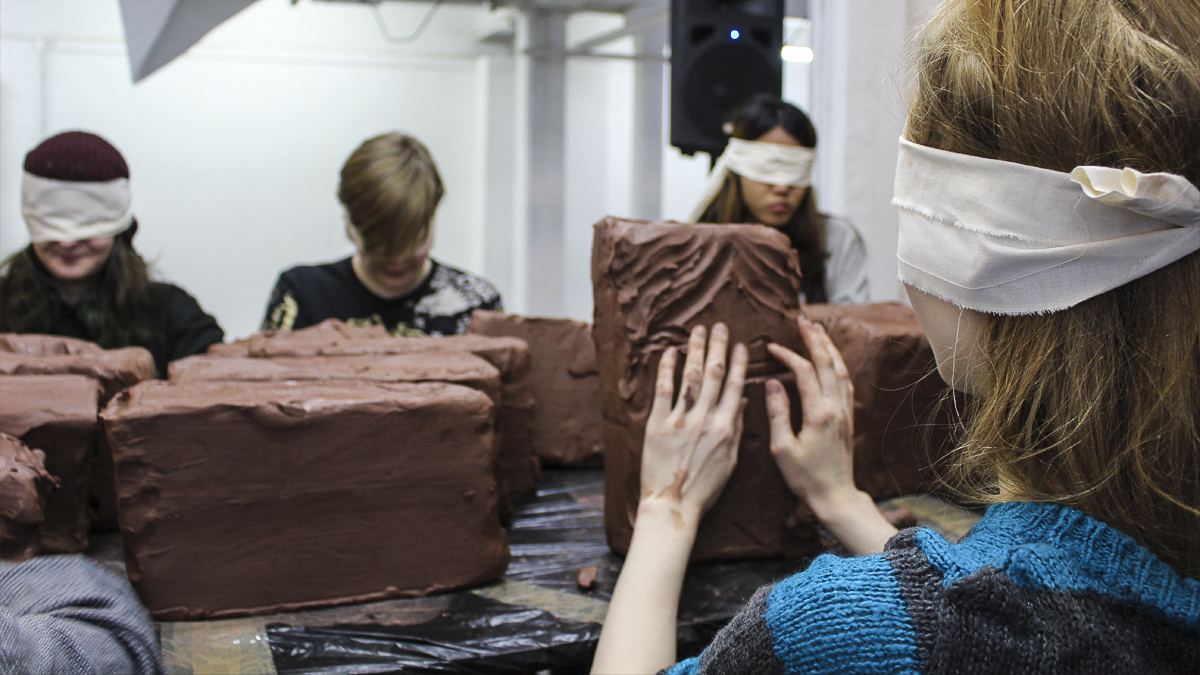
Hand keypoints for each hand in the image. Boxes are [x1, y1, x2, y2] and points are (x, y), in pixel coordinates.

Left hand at [640, 323, 747, 521]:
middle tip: (719, 326)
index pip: (734, 386)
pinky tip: (670, 352)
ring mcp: (680, 421)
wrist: (672, 505)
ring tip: (698, 331)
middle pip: (713, 375)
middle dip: (717, 347)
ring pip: (689, 377)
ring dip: (695, 351)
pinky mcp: (657, 425)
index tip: (740, 344)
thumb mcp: (730, 460)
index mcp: (726, 428)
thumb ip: (736, 428)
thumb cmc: (704, 487)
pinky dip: (666, 369)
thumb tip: (742, 401)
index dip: (738, 363)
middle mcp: (705, 420)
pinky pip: (663, 390)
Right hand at [766, 315, 895, 554]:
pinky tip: (831, 359)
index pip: (803, 372)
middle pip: (828, 363)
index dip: (788, 356)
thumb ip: (778, 413)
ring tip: (818, 331)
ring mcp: (845, 412)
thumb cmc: (805, 477)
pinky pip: (846, 383)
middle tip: (803, 320)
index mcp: (818, 413)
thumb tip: (773, 383)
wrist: (835, 496)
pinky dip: (838, 364)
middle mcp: (836, 408)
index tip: (772, 348)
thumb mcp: (782, 448)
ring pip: (841, 370)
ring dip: (829, 348)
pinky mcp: (848, 418)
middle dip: (815, 339)